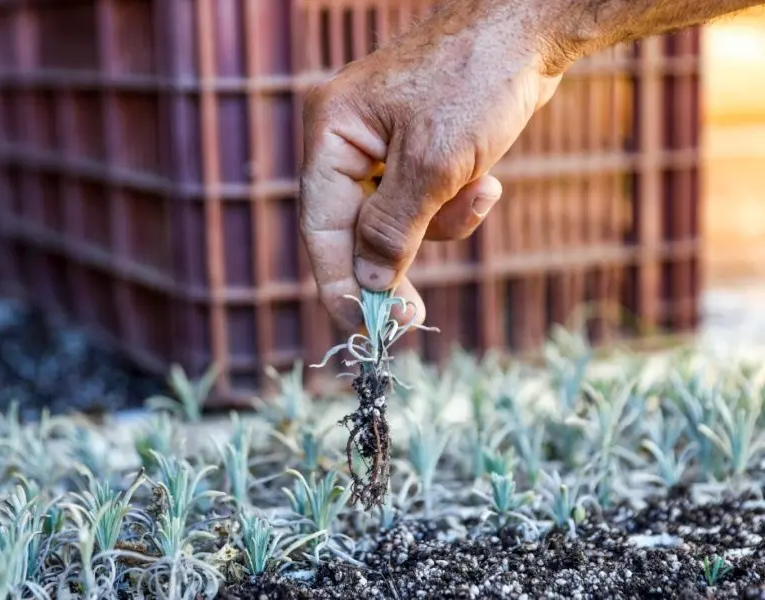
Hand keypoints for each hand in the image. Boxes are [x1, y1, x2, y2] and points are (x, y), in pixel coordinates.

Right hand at [299, 1, 570, 332]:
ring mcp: (385, 148)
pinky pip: (425, 204)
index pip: (320, 224)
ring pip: (396, 222)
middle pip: (354, 228)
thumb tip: (368, 285)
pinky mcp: (420, 154)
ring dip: (439, 224)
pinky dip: (455, 205)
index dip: (337, 281)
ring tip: (478, 191)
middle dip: (389, 266)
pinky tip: (486, 182)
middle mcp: (350, 143)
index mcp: (333, 133)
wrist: (532, 33)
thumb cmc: (476, 81)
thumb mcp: (432, 164)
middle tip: (410, 317)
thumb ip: (392, 230)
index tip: (362, 328)